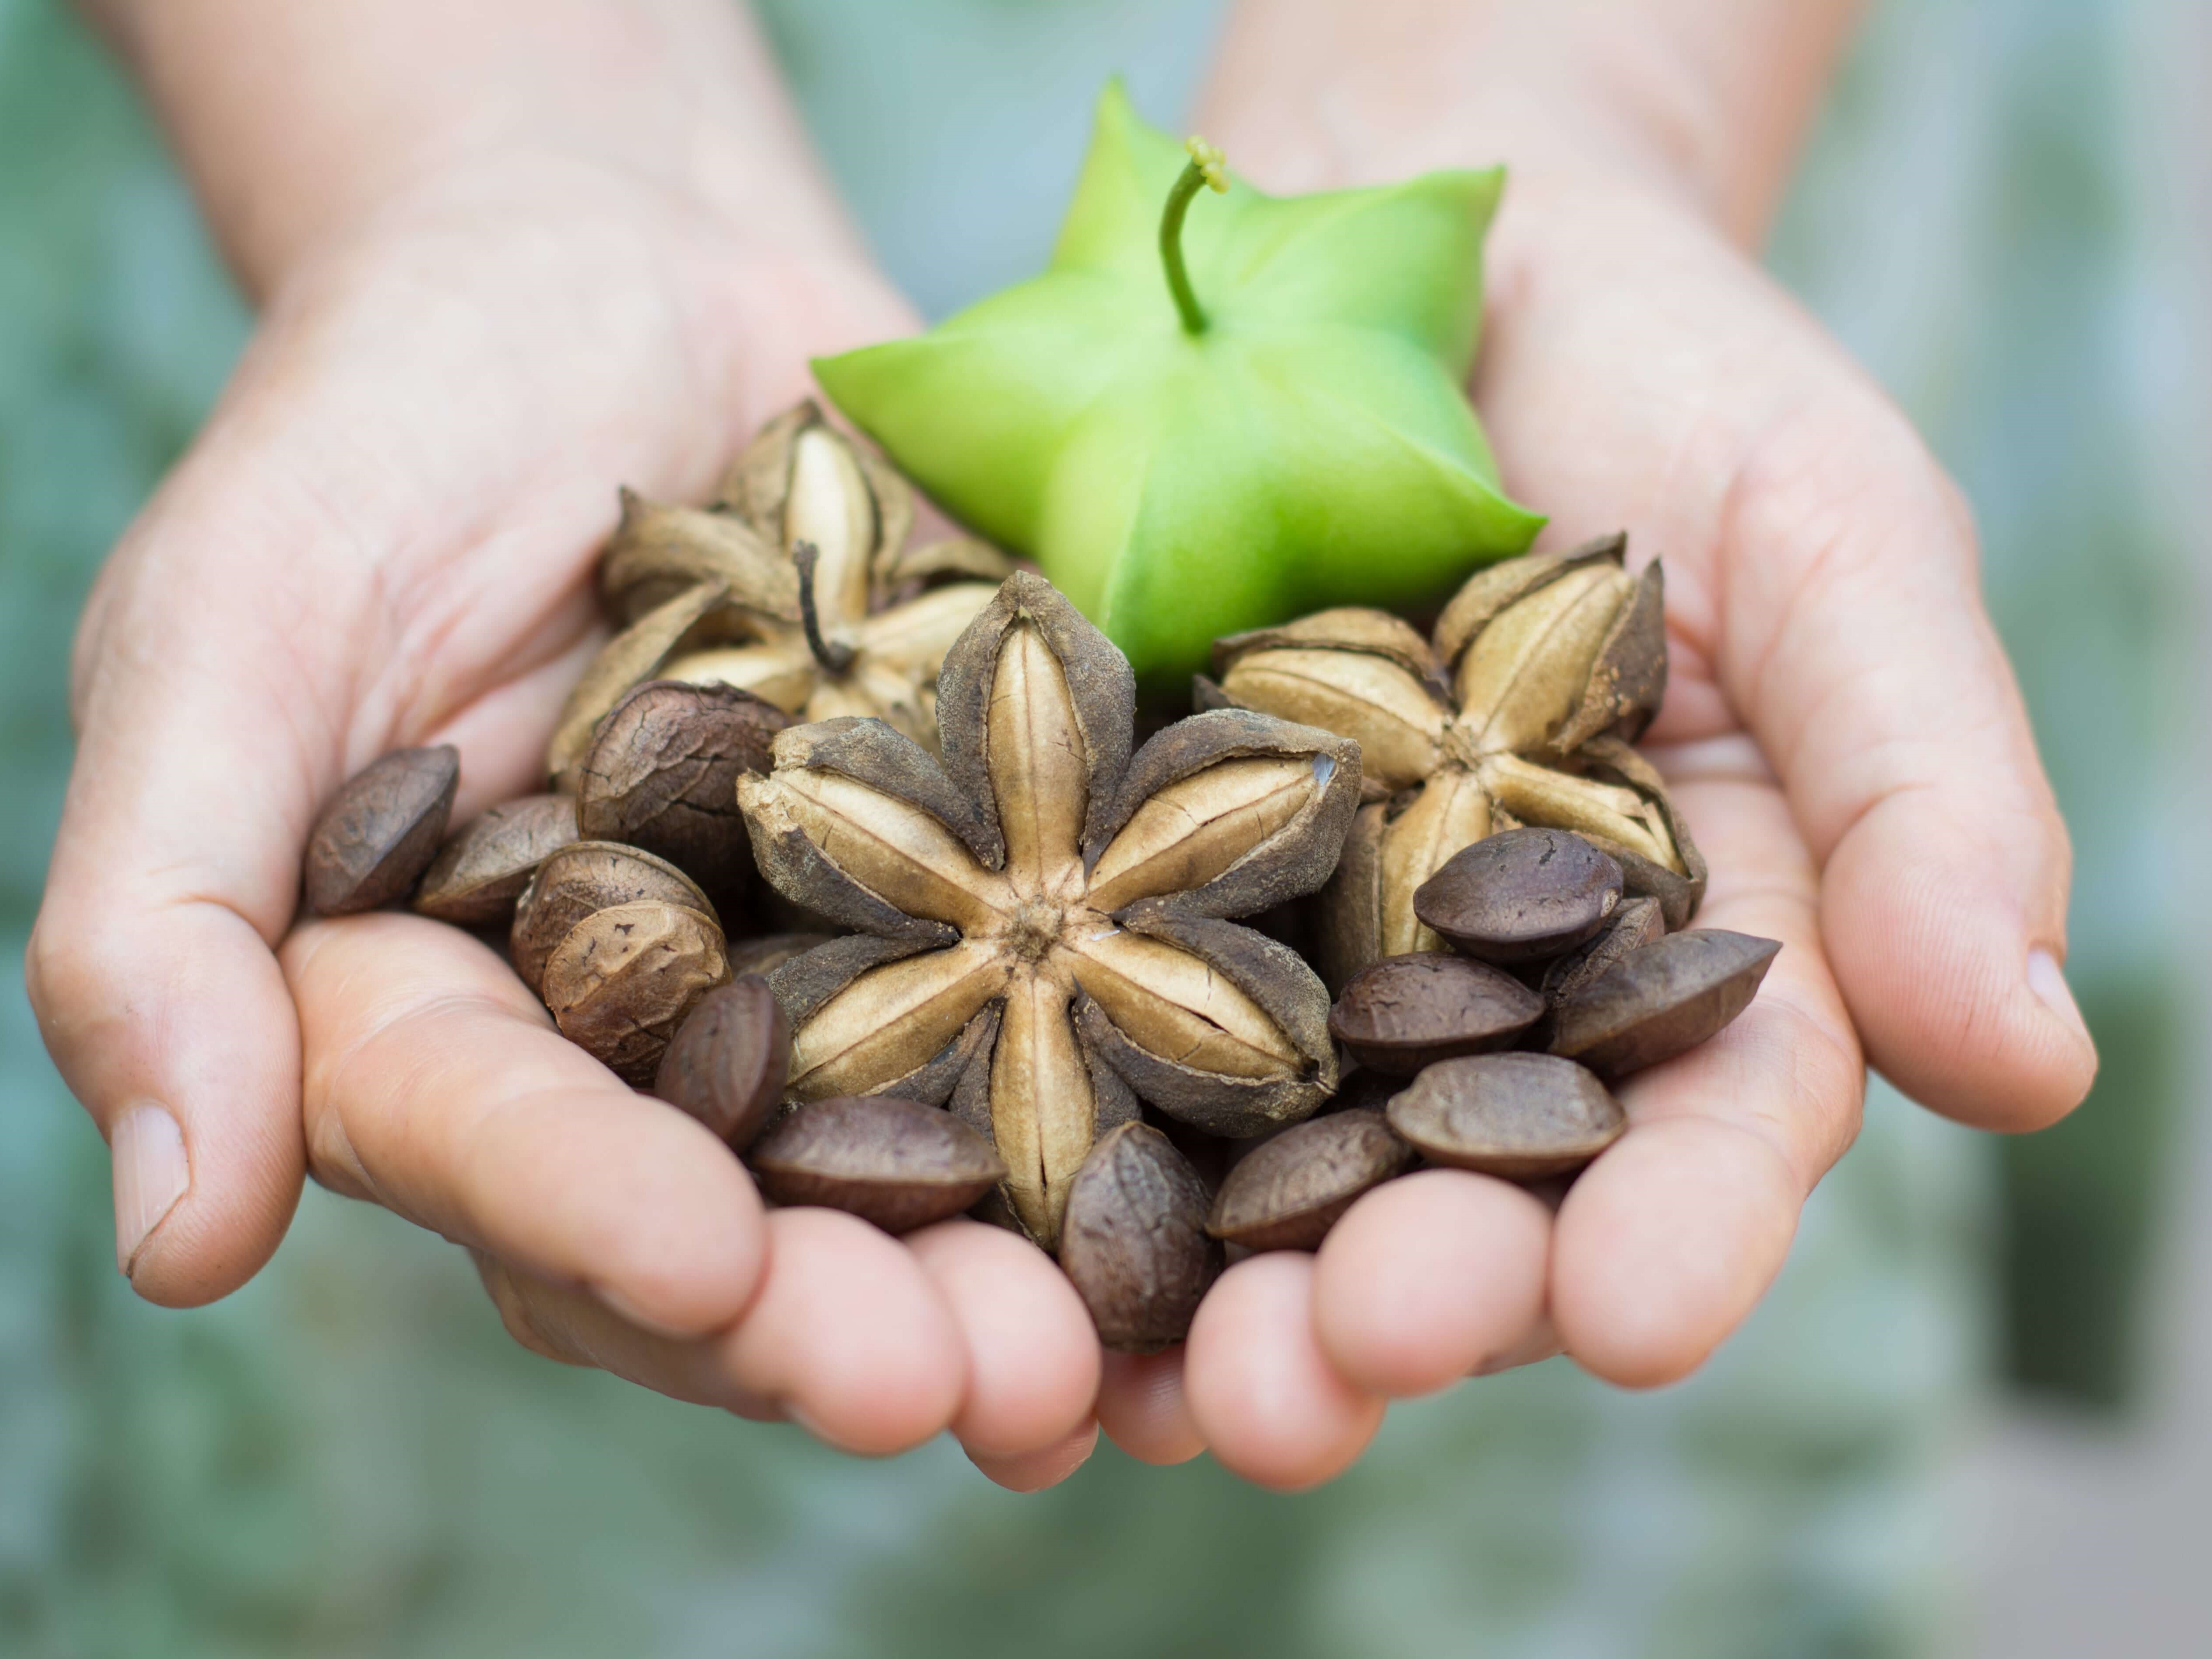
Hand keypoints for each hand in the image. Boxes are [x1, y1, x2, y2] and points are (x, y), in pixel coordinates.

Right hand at [25, 106, 1126, 1481]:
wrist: (610, 265)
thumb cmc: (379, 428)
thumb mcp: (231, 636)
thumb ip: (173, 916)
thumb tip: (179, 1239)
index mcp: (451, 1018)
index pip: (511, 1161)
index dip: (602, 1227)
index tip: (710, 1267)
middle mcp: (650, 1038)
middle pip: (737, 1221)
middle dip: (845, 1315)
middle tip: (966, 1385)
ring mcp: (834, 965)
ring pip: (921, 1163)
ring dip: (1020, 1271)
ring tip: (1112, 1353)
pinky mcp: (988, 872)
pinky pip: (1076, 995)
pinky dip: (1155, 1093)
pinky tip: (1244, 1185)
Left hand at [1146, 0, 2101, 1487]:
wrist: (1423, 242)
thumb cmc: (1674, 382)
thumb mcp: (1840, 547)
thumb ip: (1925, 795)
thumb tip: (2032, 1061)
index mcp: (1680, 955)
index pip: (1701, 1131)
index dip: (1674, 1236)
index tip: (1628, 1318)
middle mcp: (1481, 993)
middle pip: (1455, 1187)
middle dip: (1404, 1296)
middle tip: (1317, 1385)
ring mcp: (1291, 944)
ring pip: (1254, 1154)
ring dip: (1206, 1285)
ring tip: (1157, 1385)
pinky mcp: (1119, 870)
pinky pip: (1077, 1014)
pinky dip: (1041, 1127)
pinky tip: (985, 1236)